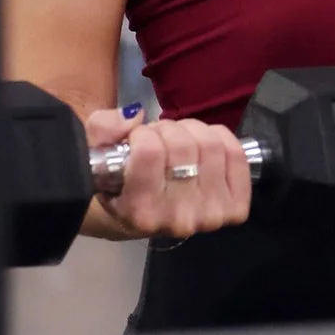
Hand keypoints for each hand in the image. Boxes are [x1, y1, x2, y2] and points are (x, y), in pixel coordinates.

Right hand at [85, 104, 252, 240]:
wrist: (143, 214)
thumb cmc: (119, 184)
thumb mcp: (97, 156)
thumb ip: (103, 130)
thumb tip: (133, 115)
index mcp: (139, 212)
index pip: (150, 151)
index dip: (143, 134)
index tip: (137, 139)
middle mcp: (177, 219)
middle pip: (183, 145)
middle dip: (168, 130)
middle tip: (159, 139)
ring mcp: (210, 216)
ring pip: (211, 144)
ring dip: (192, 131)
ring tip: (178, 141)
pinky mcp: (233, 209)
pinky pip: (236, 154)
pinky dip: (221, 138)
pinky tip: (203, 146)